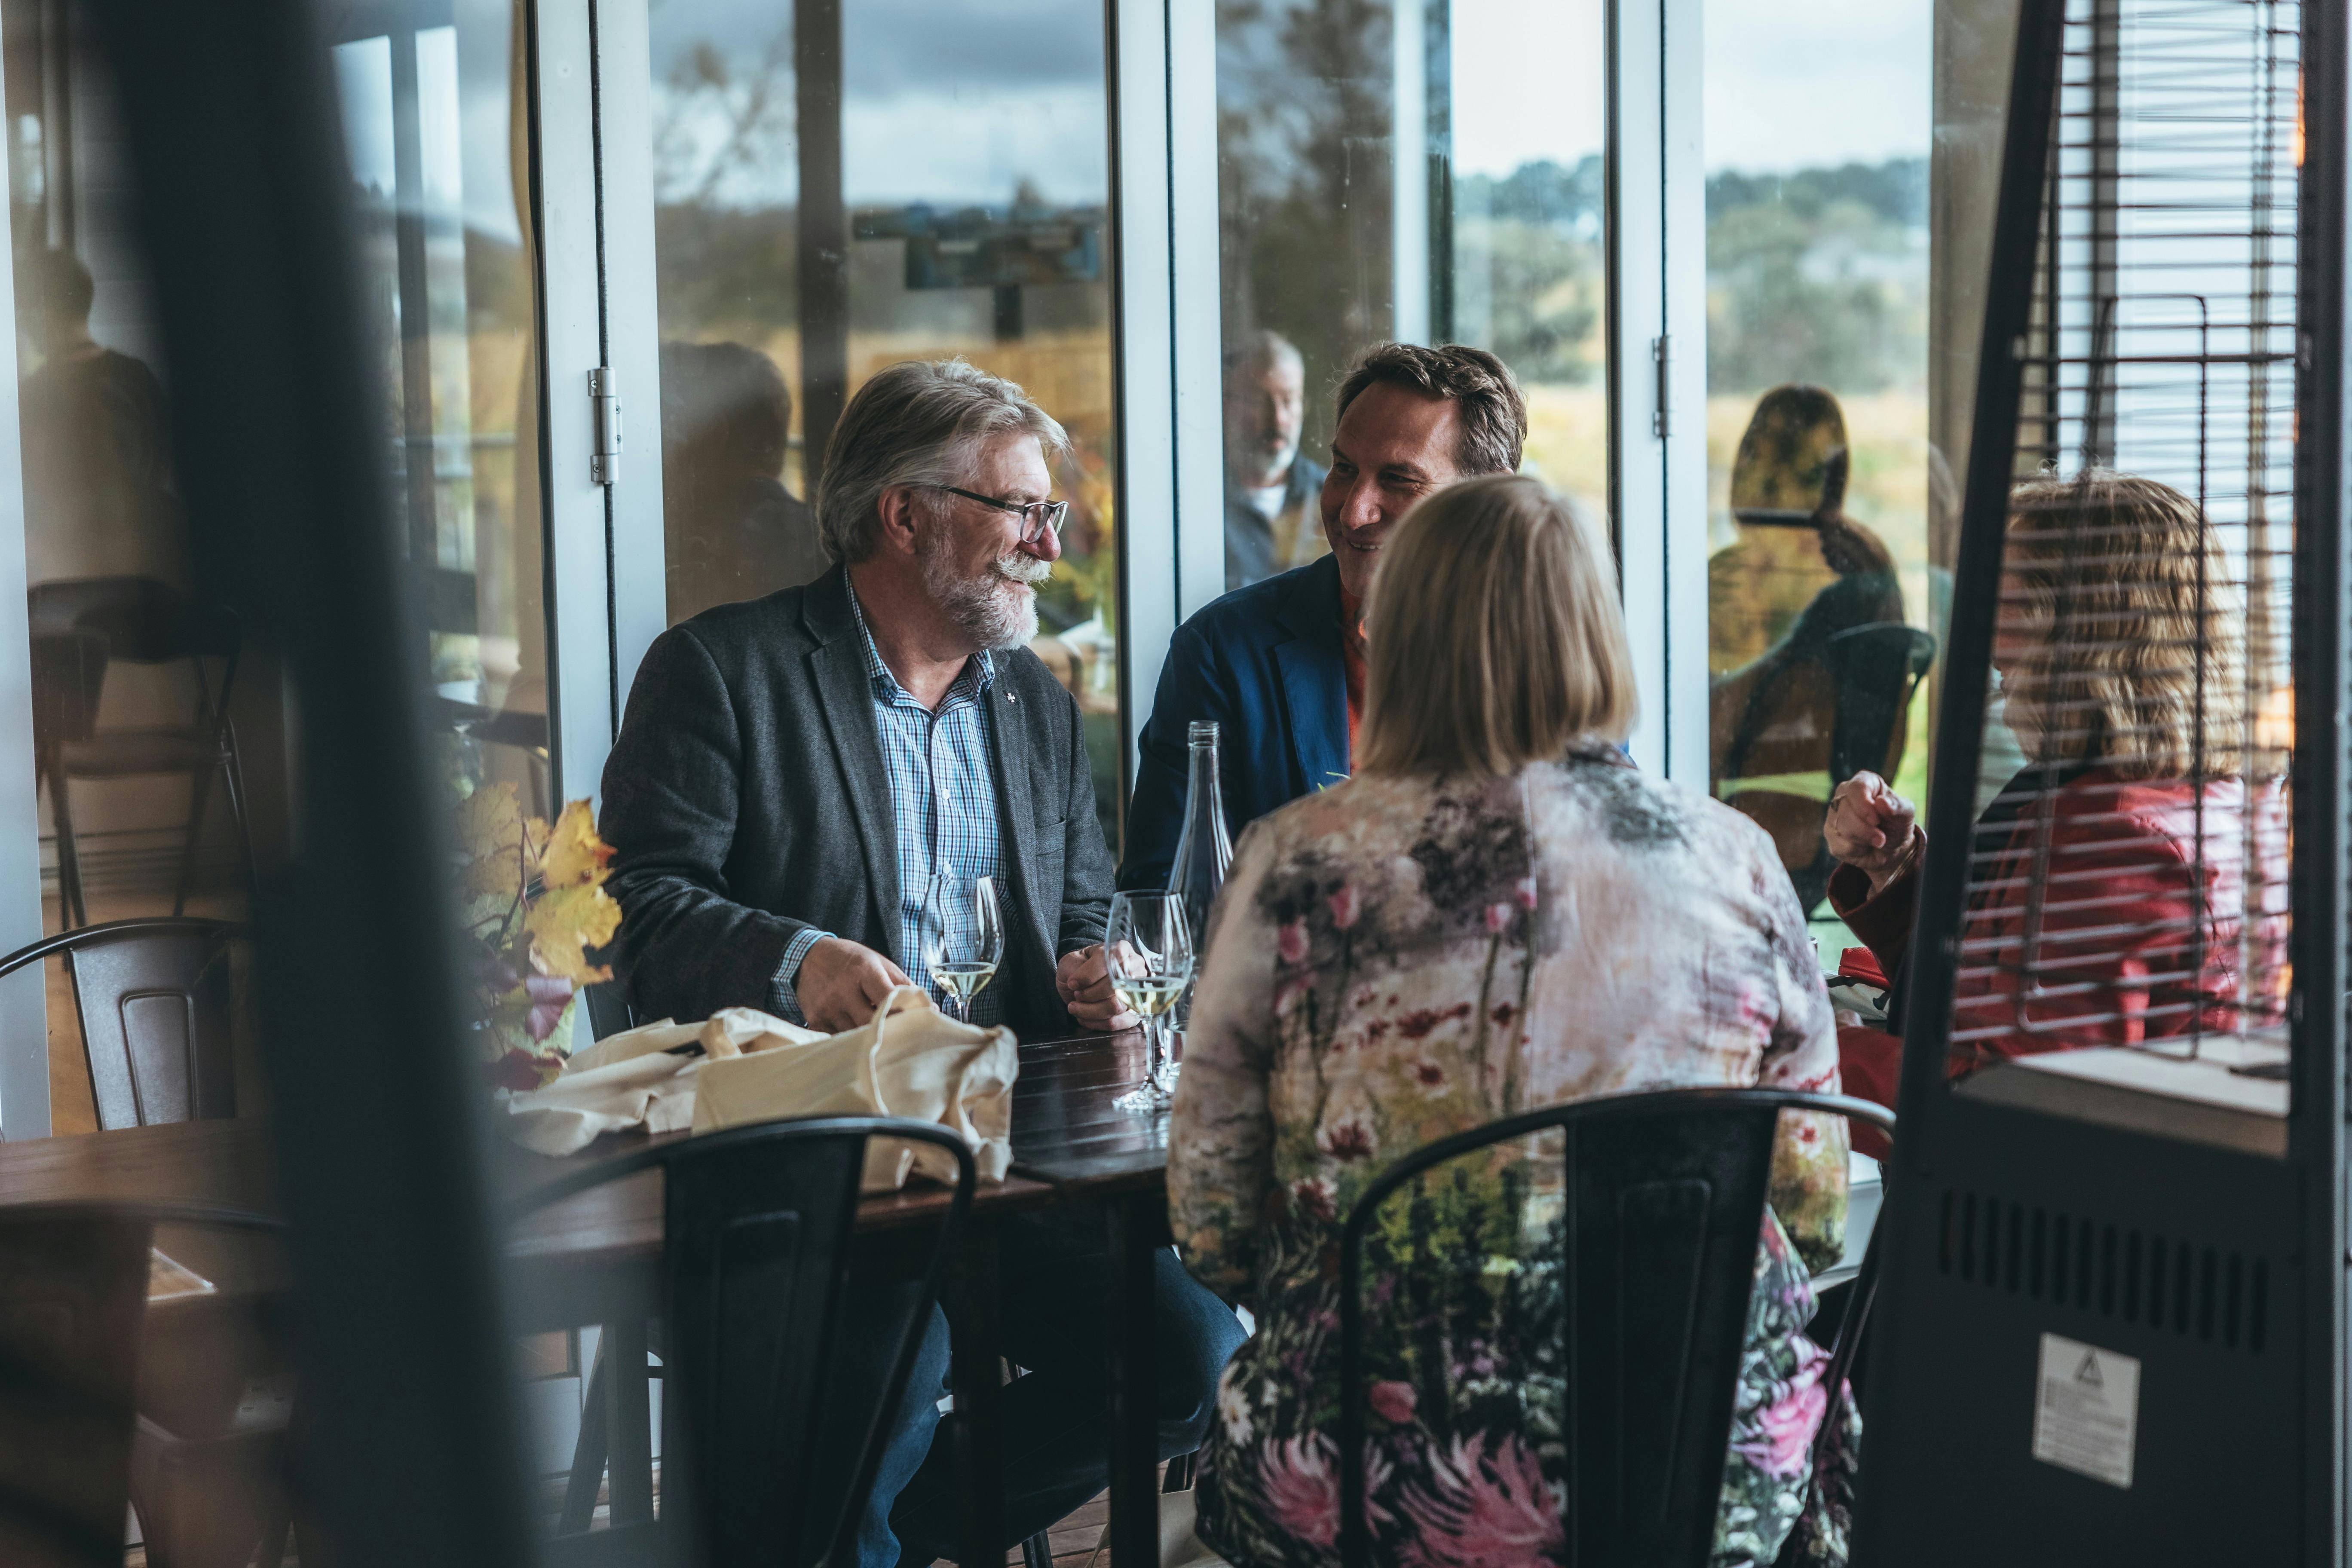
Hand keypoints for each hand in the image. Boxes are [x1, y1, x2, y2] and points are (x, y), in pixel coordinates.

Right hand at [796, 936, 912, 1033]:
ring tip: (880, 1038)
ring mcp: (827, 1006)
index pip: (888, 998)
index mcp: (863, 971)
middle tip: (899, 1038)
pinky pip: (837, 1039)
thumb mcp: (879, 963)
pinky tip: (856, 1039)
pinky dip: (849, 1041)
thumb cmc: (851, 960)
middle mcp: (843, 989)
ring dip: (868, 1038)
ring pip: (854, 1035)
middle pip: (871, 1022)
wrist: (808, 956)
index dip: (903, 1014)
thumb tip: (930, 1008)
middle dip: (887, 1030)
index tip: (914, 1023)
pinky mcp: (815, 1019)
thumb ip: (904, 984)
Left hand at [1056, 944, 1140, 1032]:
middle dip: (1089, 995)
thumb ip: (1078, 969)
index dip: (1088, 976)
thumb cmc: (1079, 967)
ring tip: (1077, 1006)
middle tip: (1076, 994)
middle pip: (1114, 987)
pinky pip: (1117, 1023)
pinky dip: (1096, 1023)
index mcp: (1122, 950)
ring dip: (1090, 1010)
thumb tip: (1079, 985)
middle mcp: (1135, 970)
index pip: (1109, 963)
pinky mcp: (1133, 1013)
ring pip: (1114, 1007)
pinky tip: (1084, 1017)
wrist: (1080, 982)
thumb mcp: (1073, 960)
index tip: (1073, 982)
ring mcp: (1137, 992)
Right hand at [1825, 771, 1917, 893]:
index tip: (1876, 821)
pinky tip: (1864, 846)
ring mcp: (1834, 815)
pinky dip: (1857, 850)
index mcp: (1864, 782)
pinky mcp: (1830, 835)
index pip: (1856, 788)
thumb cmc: (1897, 824)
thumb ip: (1897, 806)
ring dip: (1864, 840)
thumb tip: (1881, 802)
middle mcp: (1844, 795)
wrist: (1891, 848)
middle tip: (1881, 838)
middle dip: (1865, 829)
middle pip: (1845, 811)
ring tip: (1876, 840)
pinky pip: (1839, 845)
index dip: (1864, 805)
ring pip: (1841, 828)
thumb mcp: (1905, 813)